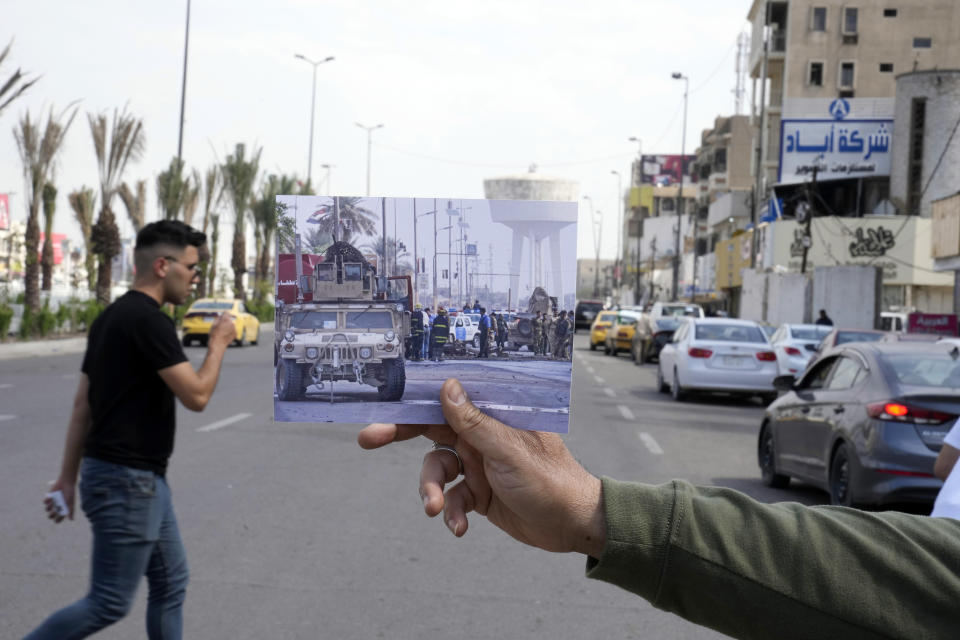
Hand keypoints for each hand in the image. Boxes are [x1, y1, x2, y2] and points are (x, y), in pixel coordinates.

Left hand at [44, 480, 74, 522]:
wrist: (66, 482)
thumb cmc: (70, 492)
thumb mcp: (71, 502)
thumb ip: (71, 511)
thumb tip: (72, 520)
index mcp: (64, 508)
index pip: (59, 517)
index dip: (57, 520)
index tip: (56, 520)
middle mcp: (58, 506)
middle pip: (51, 515)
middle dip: (51, 515)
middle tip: (54, 511)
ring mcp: (53, 502)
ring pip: (47, 509)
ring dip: (49, 507)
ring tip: (53, 502)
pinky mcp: (49, 497)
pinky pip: (45, 502)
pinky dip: (46, 501)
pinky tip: (51, 497)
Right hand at [208, 312, 235, 348]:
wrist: (218, 344)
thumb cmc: (214, 335)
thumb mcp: (213, 325)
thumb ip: (218, 319)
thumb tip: (220, 316)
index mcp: (226, 319)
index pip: (226, 312)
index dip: (223, 314)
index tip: (222, 316)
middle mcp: (231, 323)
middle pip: (229, 319)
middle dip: (226, 321)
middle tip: (221, 326)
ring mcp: (234, 328)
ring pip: (231, 325)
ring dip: (228, 326)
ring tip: (222, 332)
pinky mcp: (235, 333)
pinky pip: (233, 330)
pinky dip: (230, 331)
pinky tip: (225, 335)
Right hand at [358, 378, 605, 555]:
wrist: (573, 524)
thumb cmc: (551, 478)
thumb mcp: (509, 450)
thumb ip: (475, 422)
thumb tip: (447, 387)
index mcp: (492, 415)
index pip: (447, 398)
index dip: (415, 396)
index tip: (384, 397)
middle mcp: (481, 435)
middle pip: (430, 428)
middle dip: (399, 433)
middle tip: (368, 438)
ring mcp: (478, 464)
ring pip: (437, 470)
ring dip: (430, 489)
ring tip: (433, 508)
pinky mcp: (479, 494)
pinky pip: (452, 500)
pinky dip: (451, 513)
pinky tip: (459, 528)